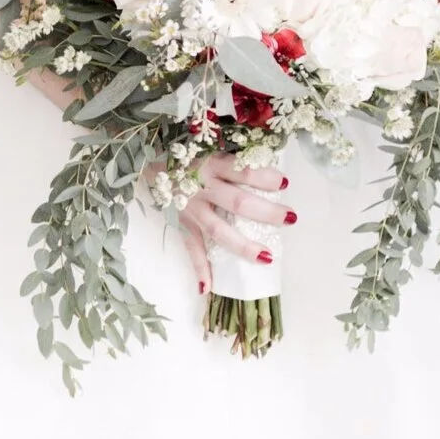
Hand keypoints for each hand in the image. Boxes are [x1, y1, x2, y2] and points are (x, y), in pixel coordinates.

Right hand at [175, 153, 293, 298]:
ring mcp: (191, 209)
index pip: (243, 170)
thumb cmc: (188, 157)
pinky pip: (191, 249)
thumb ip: (233, 161)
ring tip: (267, 257)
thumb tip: (269, 170)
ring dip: (244, 246)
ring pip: (220, 230)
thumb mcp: (209, 150)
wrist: (149, 164)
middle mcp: (202, 187)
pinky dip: (199, 268)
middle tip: (290, 218)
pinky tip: (207, 288)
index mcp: (212, 165)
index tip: (285, 182)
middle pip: (238, 202)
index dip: (265, 177)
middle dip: (267, 212)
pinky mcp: (181, 224)